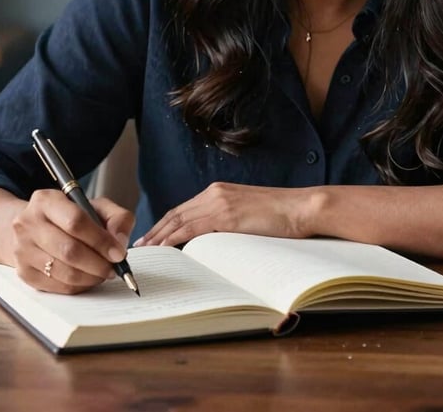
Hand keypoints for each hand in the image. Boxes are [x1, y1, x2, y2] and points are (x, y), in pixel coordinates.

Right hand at [11, 189, 134, 293]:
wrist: (31, 227)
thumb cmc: (68, 217)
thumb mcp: (95, 206)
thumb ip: (117, 218)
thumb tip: (120, 242)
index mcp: (46, 200)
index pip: (76, 222)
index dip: (101, 241)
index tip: (118, 253)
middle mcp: (28, 223)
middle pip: (69, 250)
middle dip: (98, 263)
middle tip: (114, 268)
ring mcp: (22, 250)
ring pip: (64, 272)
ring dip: (90, 277)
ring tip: (103, 273)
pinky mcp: (23, 272)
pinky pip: (57, 287)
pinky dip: (78, 286)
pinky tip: (87, 278)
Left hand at [134, 182, 318, 246]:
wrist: (301, 208)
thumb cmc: (281, 214)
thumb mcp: (248, 214)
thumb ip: (228, 220)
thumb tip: (213, 238)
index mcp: (219, 191)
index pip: (184, 208)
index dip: (165, 223)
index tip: (152, 236)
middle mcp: (214, 193)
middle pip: (176, 213)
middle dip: (156, 230)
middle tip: (141, 246)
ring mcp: (219, 202)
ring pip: (179, 221)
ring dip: (159, 236)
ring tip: (146, 251)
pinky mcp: (226, 215)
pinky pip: (192, 228)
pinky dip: (174, 238)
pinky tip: (164, 248)